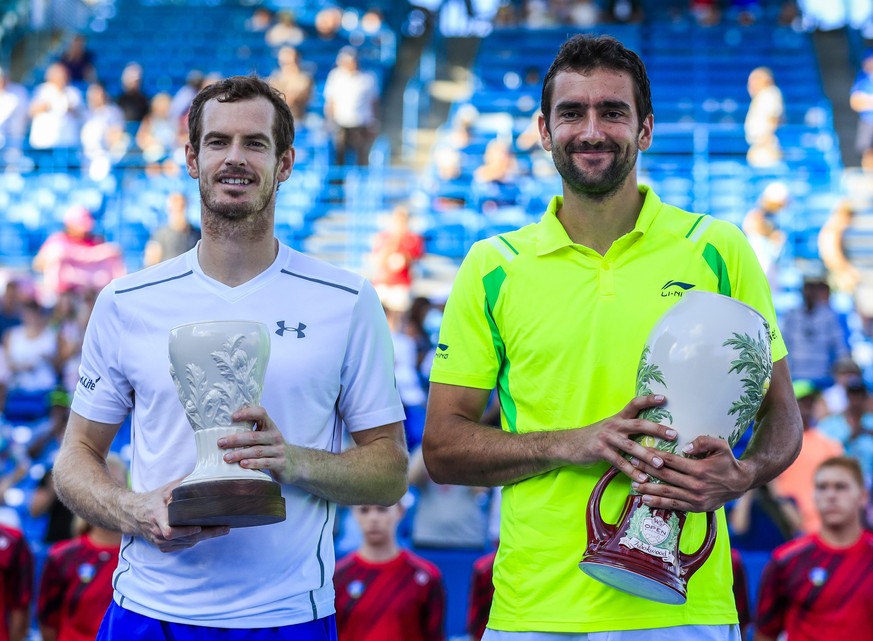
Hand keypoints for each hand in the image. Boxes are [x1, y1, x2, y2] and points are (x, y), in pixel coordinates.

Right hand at [136, 478, 229, 551]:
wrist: (133, 514)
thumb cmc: (153, 500)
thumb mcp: (165, 490)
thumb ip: (183, 484)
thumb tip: (202, 473)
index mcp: (157, 517)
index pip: (169, 531)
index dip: (184, 531)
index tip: (198, 527)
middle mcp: (158, 533)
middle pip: (184, 538)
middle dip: (206, 534)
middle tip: (224, 528)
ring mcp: (160, 542)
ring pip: (186, 543)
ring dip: (203, 537)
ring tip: (221, 530)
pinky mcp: (163, 547)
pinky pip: (182, 546)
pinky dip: (194, 540)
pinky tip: (206, 533)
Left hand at [219, 406, 293, 483]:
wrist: (294, 463)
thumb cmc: (272, 448)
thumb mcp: (266, 435)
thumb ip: (252, 428)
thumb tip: (228, 421)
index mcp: (270, 426)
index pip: (261, 413)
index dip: (247, 413)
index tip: (232, 417)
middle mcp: (275, 436)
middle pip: (254, 436)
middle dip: (236, 439)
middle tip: (220, 443)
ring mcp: (279, 450)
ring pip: (257, 451)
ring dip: (240, 454)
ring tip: (226, 457)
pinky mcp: (280, 463)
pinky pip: (265, 463)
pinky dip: (253, 463)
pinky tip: (242, 465)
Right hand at [556, 394, 676, 482]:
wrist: (569, 445)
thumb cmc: (594, 438)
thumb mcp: (610, 428)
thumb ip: (627, 429)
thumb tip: (651, 432)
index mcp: (618, 418)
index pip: (634, 404)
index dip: (648, 400)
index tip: (664, 398)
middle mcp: (614, 425)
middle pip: (638, 424)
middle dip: (657, 429)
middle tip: (673, 435)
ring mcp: (606, 438)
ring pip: (630, 446)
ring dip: (647, 455)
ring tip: (660, 464)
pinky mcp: (600, 451)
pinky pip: (619, 462)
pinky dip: (632, 471)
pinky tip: (642, 479)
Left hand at [631, 435, 753, 511]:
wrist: (740, 483)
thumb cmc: (727, 461)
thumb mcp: (720, 445)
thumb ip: (703, 441)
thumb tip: (685, 446)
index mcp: (700, 469)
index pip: (671, 461)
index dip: (654, 456)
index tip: (640, 451)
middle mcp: (696, 485)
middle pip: (665, 477)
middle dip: (647, 470)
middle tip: (632, 464)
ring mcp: (695, 499)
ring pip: (667, 493)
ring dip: (649, 489)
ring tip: (634, 485)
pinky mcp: (696, 508)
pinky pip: (674, 506)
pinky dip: (659, 503)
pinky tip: (646, 500)